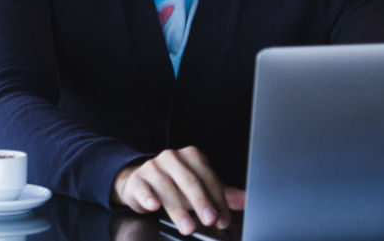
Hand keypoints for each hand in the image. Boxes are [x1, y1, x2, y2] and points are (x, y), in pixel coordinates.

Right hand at [110, 146, 245, 235]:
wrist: (141, 183)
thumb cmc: (175, 186)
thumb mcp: (200, 188)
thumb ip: (222, 194)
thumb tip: (247, 200)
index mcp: (191, 156)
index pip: (208, 177)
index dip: (217, 199)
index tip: (223, 219)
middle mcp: (171, 158)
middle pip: (189, 180)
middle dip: (201, 202)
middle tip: (210, 220)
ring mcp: (152, 167)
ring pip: (167, 188)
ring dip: (179, 210)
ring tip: (188, 227)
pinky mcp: (137, 180)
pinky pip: (143, 188)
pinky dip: (148, 197)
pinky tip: (154, 206)